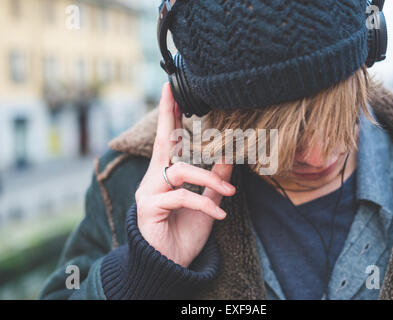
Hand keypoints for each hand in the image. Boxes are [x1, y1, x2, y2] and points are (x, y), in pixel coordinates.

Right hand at [134, 83, 234, 267]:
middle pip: (162, 143)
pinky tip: (218, 215)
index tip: (172, 92)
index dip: (171, 117)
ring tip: (228, 191)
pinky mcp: (148, 207)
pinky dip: (204, 204)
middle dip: (168, 115)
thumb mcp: (206, 205)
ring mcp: (148, 192)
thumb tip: (229, 158)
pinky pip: (181, 197)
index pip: (169, 142)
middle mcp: (153, 179)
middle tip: (172, 90)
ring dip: (208, 179)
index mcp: (165, 177)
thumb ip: (214, 182)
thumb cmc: (184, 234)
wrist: (170, 266)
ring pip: (180, 171)